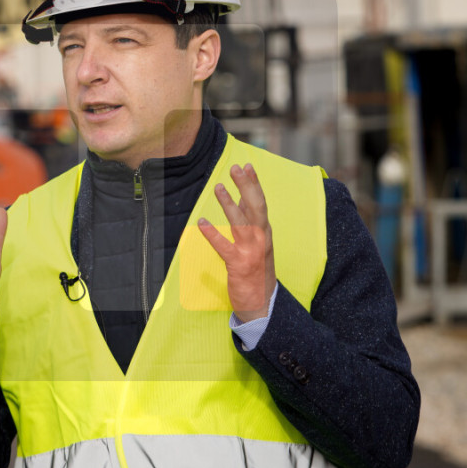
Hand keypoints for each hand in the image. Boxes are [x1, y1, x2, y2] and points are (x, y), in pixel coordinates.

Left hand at [198, 163, 275, 322]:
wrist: (262, 303)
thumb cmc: (257, 269)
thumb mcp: (256, 241)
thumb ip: (248, 220)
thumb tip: (240, 197)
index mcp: (265, 231)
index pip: (260, 202)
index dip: (254, 183)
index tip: (247, 165)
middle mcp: (261, 238)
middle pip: (256, 207)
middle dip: (246, 186)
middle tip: (235, 168)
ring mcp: (251, 251)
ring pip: (241, 223)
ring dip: (229, 204)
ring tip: (217, 186)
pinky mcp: (238, 264)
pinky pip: (223, 247)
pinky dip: (212, 234)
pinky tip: (201, 223)